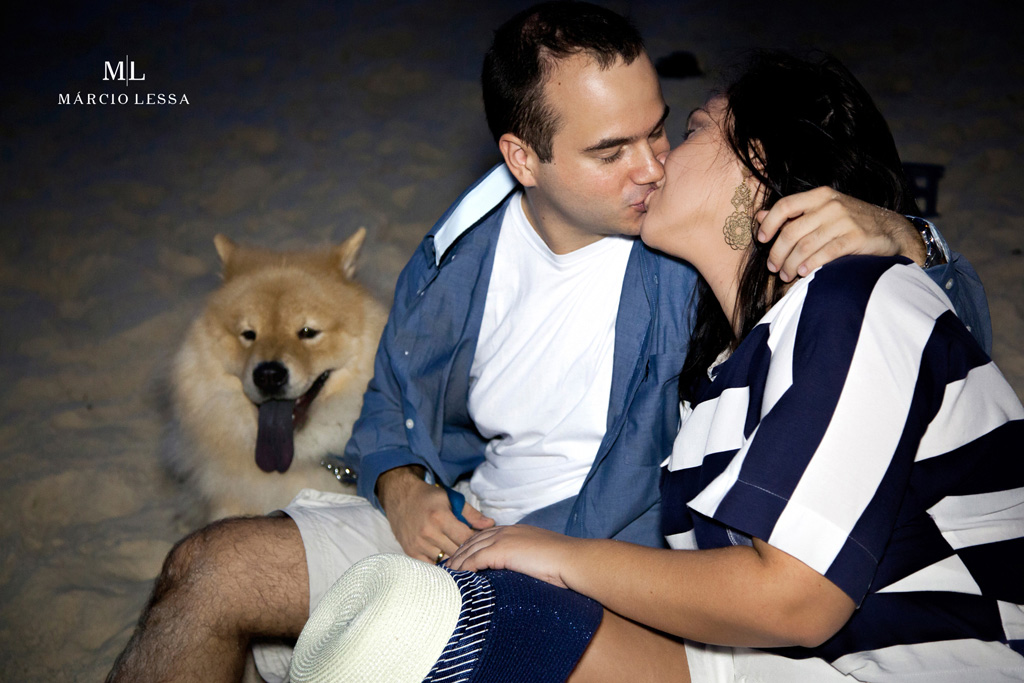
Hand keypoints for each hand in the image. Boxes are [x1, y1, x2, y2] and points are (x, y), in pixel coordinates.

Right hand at [376, 466, 493, 562]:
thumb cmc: (428, 497)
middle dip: (467, 550)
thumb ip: (471, 514)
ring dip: (454, 558)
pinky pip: (430, 566)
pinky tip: (446, 559)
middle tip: (473, 549)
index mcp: (440, 517)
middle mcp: (428, 533)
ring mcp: (418, 544)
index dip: (476, 540)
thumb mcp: (451, 499)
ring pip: (445, 560)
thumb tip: (490, 524)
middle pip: (457, 551)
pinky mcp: (411, 552)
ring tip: (461, 554)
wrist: (400, 497)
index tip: (480, 540)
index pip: (466, 538)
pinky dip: (440, 564)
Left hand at [447, 524, 579, 587]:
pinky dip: (463, 568)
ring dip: (457, 562)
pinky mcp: (501, 550)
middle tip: (447, 567)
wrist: (571, 559)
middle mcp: (506, 531)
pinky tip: (457, 577)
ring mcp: (503, 539)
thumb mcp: (539, 557)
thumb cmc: (562, 564)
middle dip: (459, 553)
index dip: (471, 547)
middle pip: (473, 540)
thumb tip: (519, 573)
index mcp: (515, 531)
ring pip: (470, 549)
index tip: (462, 559)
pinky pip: (475, 559)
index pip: (485, 536)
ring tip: (447, 575)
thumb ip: (524, 560)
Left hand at [757, 186, 925, 281]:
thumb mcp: (821, 212)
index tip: (762, 240)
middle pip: (792, 231)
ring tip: (786, 275)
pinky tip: (804, 273)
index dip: (769, 223)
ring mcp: (845, 220)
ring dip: (791, 264)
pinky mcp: (856, 238)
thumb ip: (792, 214)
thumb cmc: (850, 222)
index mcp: (820, 196)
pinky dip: (811, 265)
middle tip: (774, 268)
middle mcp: (831, 205)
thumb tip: (759, 216)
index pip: (785, 205)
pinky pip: (826, 253)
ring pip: (805, 246)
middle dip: (778, 253)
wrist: (891, 230)